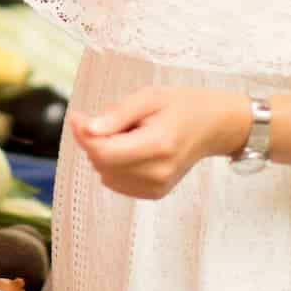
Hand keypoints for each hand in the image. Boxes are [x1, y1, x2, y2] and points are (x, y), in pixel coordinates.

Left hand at [68, 87, 252, 199]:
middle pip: (101, 164)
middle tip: (110, 120)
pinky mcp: (155, 194)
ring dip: (105, 153)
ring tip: (129, 135)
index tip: (79, 116)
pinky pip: (116, 182)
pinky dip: (114, 165)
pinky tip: (132, 150)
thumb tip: (86, 129)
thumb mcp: (149, 97)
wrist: (212, 127)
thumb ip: (117, 115)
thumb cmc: (180, 106)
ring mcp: (157, 187)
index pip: (104, 152)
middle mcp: (158, 172)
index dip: (84, 135)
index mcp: (158, 144)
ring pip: (105, 174)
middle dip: (95, 141)